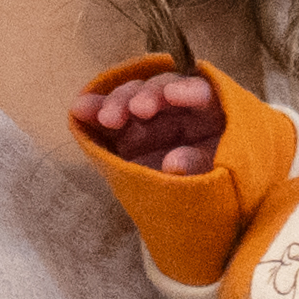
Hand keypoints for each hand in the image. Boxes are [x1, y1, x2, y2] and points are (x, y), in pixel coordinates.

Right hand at [74, 66, 221, 176]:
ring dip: (117, 102)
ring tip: (105, 117)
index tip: (172, 95)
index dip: (188, 89)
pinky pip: (108, 117)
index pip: (201, 92)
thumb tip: (173, 161)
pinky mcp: (125, 132)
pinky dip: (94, 112)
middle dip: (146, 94)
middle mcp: (178, 108)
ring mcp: (149, 119)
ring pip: (131, 97)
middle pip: (161, 88)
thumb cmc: (217, 186)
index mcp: (210, 113)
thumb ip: (198, 167)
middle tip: (135, 109)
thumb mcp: (218, 178)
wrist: (195, 209)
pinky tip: (80, 109)